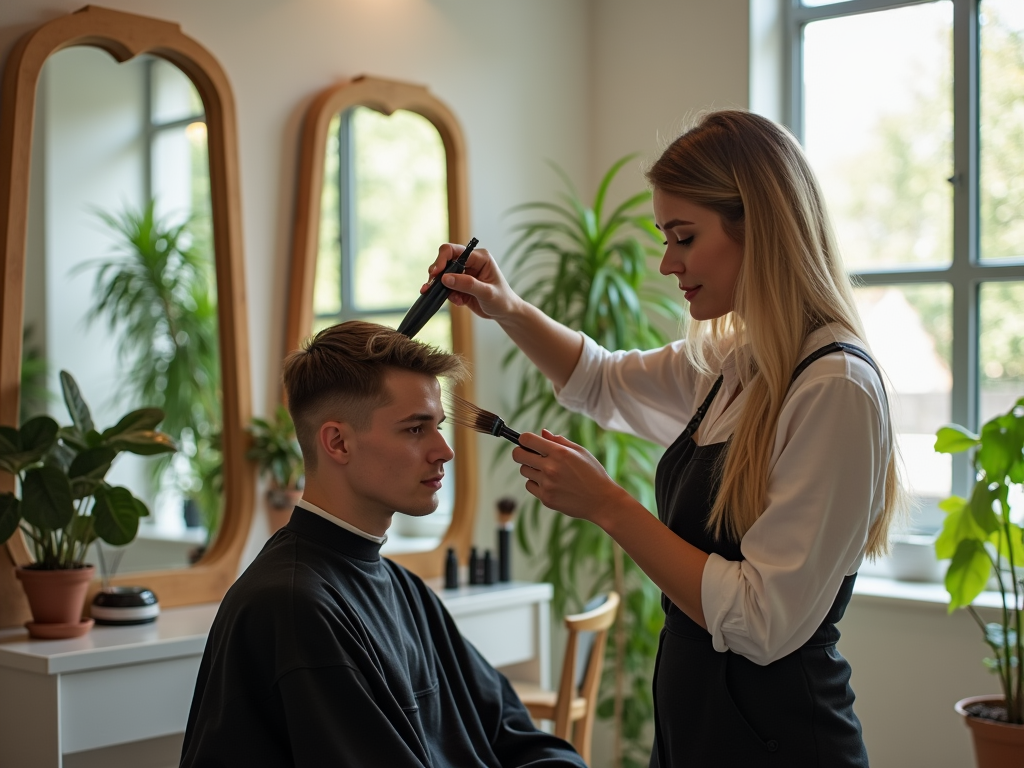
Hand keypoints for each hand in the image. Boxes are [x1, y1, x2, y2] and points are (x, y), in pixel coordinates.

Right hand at [423, 243, 521, 320]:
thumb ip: (467, 284)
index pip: (454, 251)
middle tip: (431, 287)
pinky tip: (460, 302)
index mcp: (479, 257)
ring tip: (453, 299)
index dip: (442, 259)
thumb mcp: (486, 293)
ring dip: (441, 287)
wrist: (505, 313)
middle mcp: (470, 262)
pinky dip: (448, 295)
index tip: (436, 273)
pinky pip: (447, 287)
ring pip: (443, 275)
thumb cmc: (502, 300)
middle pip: (445, 261)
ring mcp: (464, 274)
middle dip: (437, 274)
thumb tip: (446, 278)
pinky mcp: (460, 285)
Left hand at [512, 429, 626, 525]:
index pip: (526, 439)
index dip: (524, 439)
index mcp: (559, 452)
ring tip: (547, 472)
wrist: (602, 501)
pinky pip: (530, 486)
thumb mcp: (580, 452)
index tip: (527, 442)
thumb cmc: (593, 474)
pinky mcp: (546, 498)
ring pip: (524, 471)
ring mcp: (547, 484)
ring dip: (531, 469)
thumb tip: (542, 433)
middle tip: (530, 455)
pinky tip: (551, 484)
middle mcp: (550, 468)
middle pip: (518, 455)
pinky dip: (536, 484)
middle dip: (521, 453)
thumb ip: (559, 441)